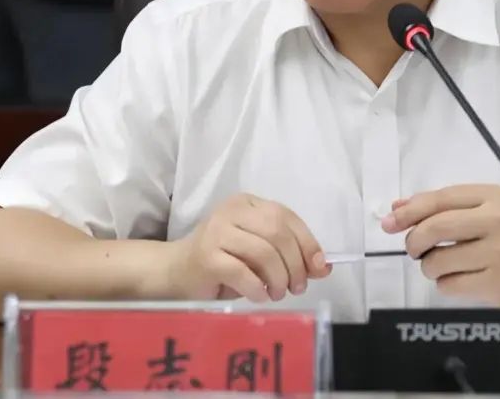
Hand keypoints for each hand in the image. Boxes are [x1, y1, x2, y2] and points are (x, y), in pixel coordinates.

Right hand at [168, 194, 330, 302]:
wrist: (176, 272)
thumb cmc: (223, 262)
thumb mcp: (259, 253)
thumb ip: (289, 255)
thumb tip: (324, 267)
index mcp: (247, 203)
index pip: (286, 216)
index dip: (307, 242)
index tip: (318, 267)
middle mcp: (231, 211)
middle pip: (278, 232)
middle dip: (295, 263)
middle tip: (297, 287)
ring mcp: (216, 231)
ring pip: (264, 252)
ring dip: (279, 278)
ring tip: (278, 294)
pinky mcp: (207, 256)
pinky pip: (243, 272)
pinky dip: (258, 288)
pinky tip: (260, 296)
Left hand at [381, 184, 499, 305]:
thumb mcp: (483, 209)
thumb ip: (440, 206)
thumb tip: (396, 209)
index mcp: (491, 197)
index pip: (440, 199)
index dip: (410, 211)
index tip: (390, 222)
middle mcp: (496, 222)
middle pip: (435, 228)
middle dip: (413, 241)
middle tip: (414, 249)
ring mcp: (498, 254)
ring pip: (437, 260)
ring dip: (429, 266)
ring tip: (442, 264)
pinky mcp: (496, 284)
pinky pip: (449, 285)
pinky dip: (444, 283)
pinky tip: (459, 278)